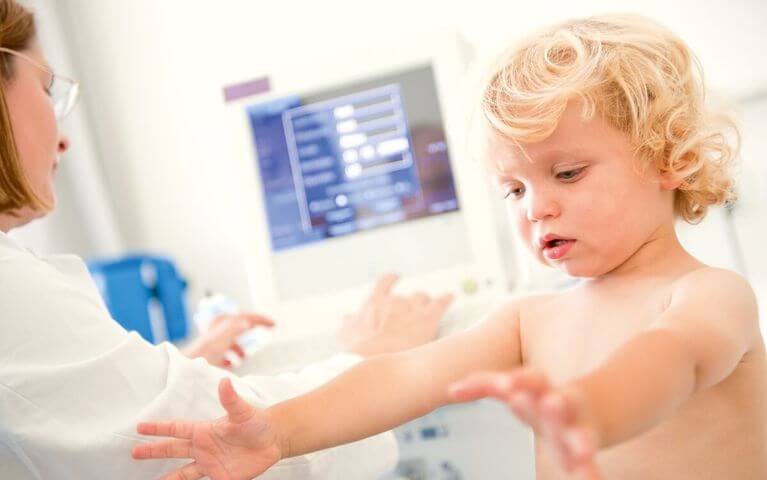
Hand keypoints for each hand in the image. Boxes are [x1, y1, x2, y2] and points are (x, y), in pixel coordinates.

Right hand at [132, 378, 281, 479]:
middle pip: (173, 449)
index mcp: (204, 430)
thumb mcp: (243, 411)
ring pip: (183, 472)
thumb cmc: (257, 421)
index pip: (176, 429)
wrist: (273, 439)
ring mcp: (210, 463)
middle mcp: (203, 447)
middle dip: (153, 451)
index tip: (139, 427)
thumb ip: (230, 399)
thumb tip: (224, 382)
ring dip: (168, 477)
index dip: (158, 428)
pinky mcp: (220, 476)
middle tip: (134, 453)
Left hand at [183, 313, 274, 367]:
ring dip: (241, 347)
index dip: (261, 320)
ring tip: (244, 357)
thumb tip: (247, 322)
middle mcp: (219, 330)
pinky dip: (232, 357)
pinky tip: (231, 365)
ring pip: (234, 340)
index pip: (247, 317)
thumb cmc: (202, 355)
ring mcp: (215, 341)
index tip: (274, 324)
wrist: (185, 370)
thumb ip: (234, 330)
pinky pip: (226, 352)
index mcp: (224, 324)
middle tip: (269, 330)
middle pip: (241, 325)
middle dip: (253, 328)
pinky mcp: (211, 353)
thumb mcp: (221, 340)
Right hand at [337, 273, 452, 356]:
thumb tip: (347, 318)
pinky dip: (446, 299)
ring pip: (424, 299)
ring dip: (426, 303)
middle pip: (408, 297)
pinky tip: (449, 297)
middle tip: (413, 311)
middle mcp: (394, 301)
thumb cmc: (358, 349)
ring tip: (430, 308)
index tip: (395, 277)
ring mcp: (412, 308)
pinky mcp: (428, 318)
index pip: (384, 284)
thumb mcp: (345, 334)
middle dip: (411, 303)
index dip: (391, 280)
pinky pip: (441, 302)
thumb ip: (348, 324)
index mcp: (374, 303)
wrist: (374, 358)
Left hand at [448, 369, 601, 479]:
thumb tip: (450, 389)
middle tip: (552, 404)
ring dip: (580, 440)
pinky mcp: (586, 454)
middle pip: (562, 401)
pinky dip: (590, 474)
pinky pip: (590, 465)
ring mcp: (577, 430)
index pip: (531, 379)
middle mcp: (563, 406)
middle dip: (555, 403)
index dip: (520, 382)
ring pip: (581, 434)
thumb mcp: (514, 388)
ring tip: (580, 451)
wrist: (584, 410)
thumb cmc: (537, 398)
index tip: (508, 388)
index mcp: (542, 389)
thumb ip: (483, 385)